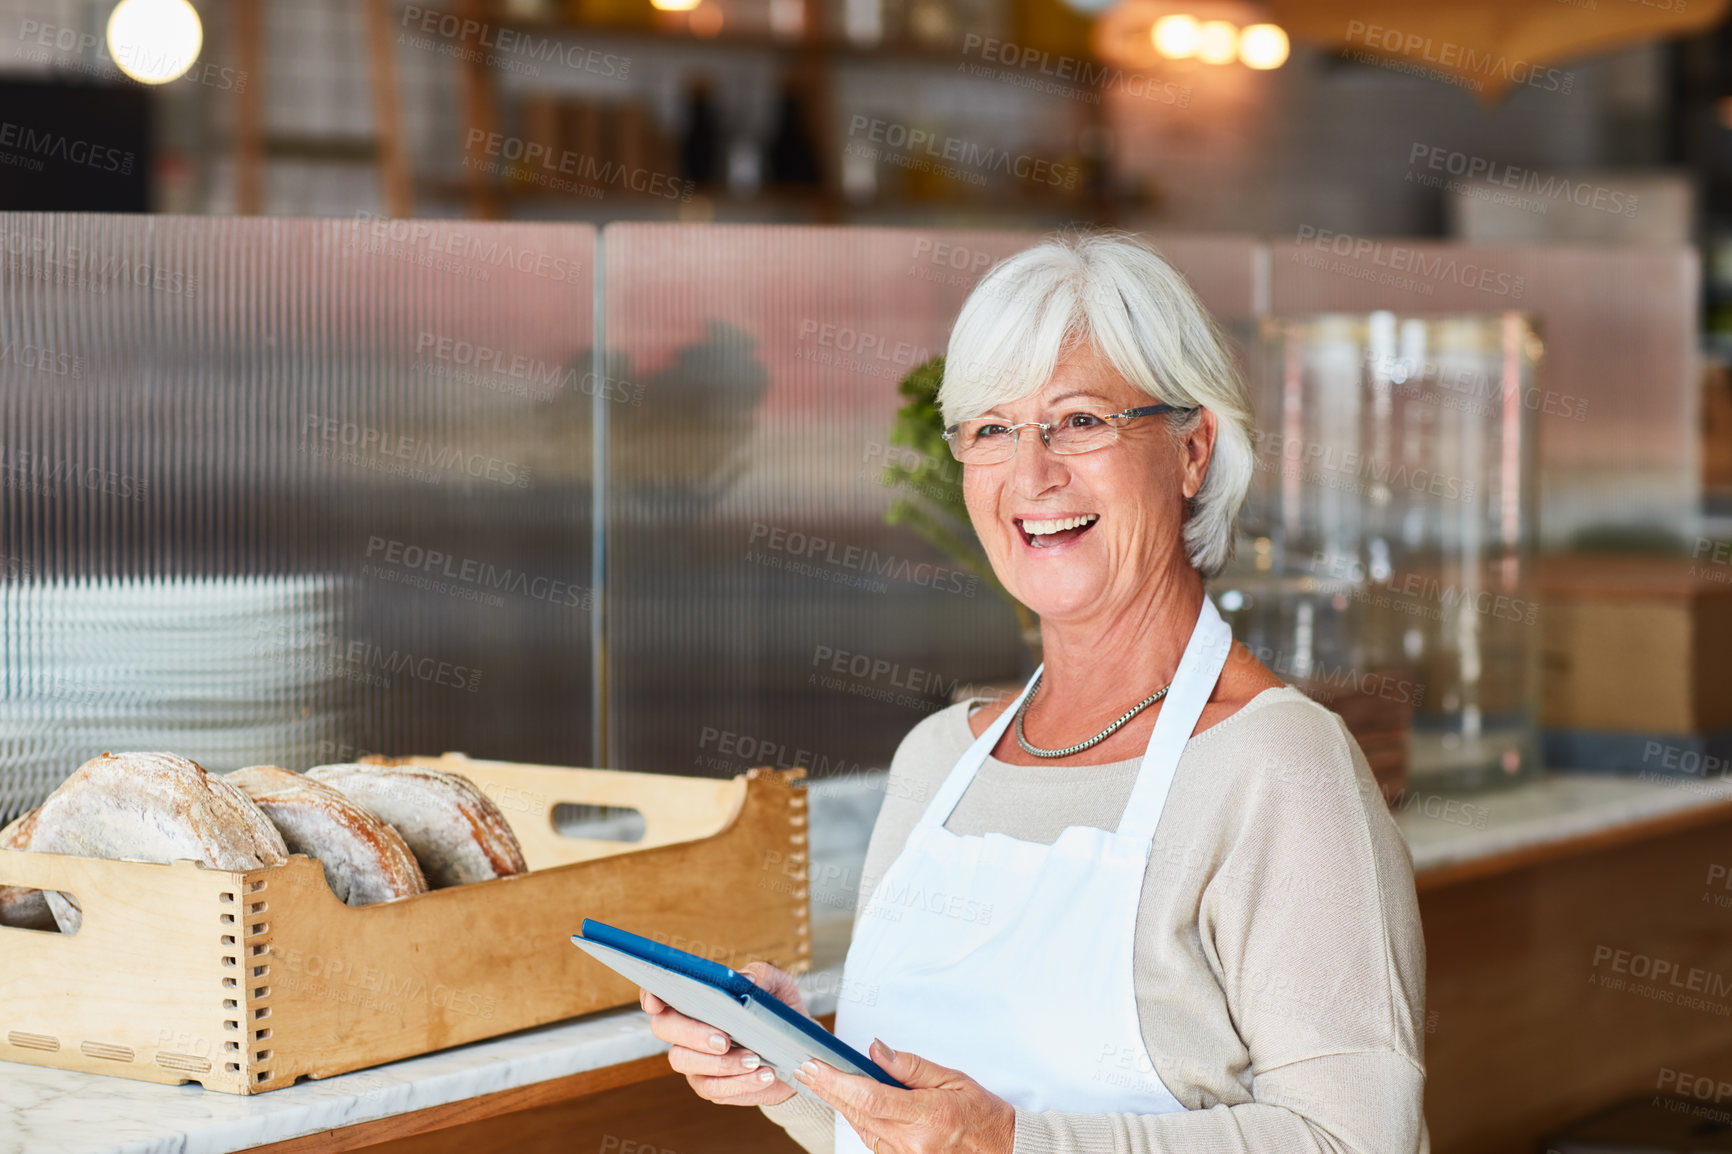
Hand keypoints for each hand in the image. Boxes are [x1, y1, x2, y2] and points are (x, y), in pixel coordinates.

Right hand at [640, 962, 808, 1106]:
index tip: (656, 1001)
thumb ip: (762, 975)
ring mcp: (694, 1060)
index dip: (650, 995)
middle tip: (724, 1039)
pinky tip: (763, 1074)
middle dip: (691, 1033)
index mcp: (696, 1000)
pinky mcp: (710, 1086)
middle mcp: (686, 1029)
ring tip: (754, 1058)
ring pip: (684, 1061)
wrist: (796, 1051)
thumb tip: (747, 981)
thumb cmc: (778, 1012)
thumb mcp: (777, 986)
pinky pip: (713, 1088)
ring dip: (720, 1062)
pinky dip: (739, 1082)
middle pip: (664, 1028)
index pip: (660, 994)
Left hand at [796, 1038, 1015, 1153]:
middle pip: (857, 1112)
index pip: (870, 1097)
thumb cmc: (982, 1114)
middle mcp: (912, 1143)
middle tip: (805, 1068)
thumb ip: (912, 1066)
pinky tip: (846, 1101)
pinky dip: (857, 1118)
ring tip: (817, 1079)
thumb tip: (877, 1051)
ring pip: (860, 1127)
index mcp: (927, 1117)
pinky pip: (871, 1139)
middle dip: (827, 1088)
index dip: (836, 1081)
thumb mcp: (953, 1079)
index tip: (815, 1065)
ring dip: (838, 1103)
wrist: (1002, 1151)